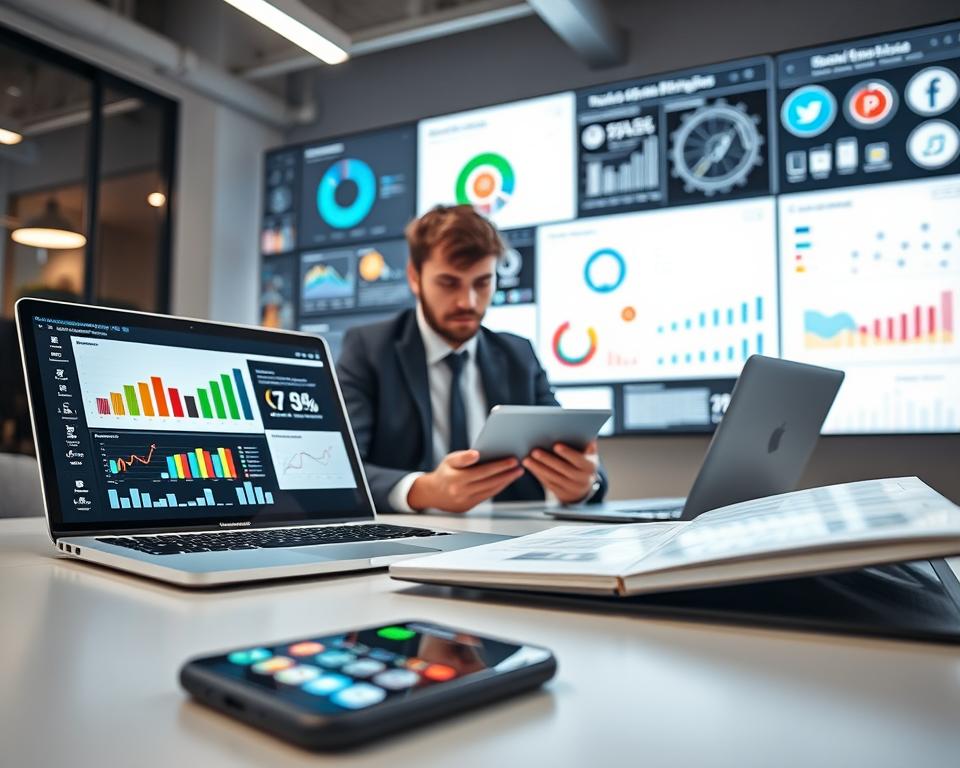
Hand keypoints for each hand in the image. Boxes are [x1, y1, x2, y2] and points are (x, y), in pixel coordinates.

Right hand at [407, 450, 523, 512]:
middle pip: (489, 482)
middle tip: (520, 466)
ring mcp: (466, 501)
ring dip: (505, 481)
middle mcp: (461, 492)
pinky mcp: (469, 506)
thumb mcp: (449, 460)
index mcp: (456, 479)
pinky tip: (506, 480)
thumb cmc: (444, 473)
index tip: (513, 460)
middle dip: (507, 474)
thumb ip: (463, 457)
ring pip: (490, 491)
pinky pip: (487, 496)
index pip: (483, 472)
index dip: (499, 466)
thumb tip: (477, 455)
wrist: (432, 494)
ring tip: (517, 472)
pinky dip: (498, 488)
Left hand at [522, 441, 598, 504]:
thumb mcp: (589, 454)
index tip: (556, 445)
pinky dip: (538, 474)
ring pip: (553, 477)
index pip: (579, 460)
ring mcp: (571, 488)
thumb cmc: (583, 462)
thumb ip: (587, 444)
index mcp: (590, 467)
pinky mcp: (561, 494)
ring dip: (538, 468)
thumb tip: (583, 429)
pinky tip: (530, 467)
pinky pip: (548, 483)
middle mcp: (582, 479)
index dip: (568, 453)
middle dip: (548, 460)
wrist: (583, 486)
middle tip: (534, 451)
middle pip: (563, 469)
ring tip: (527, 459)